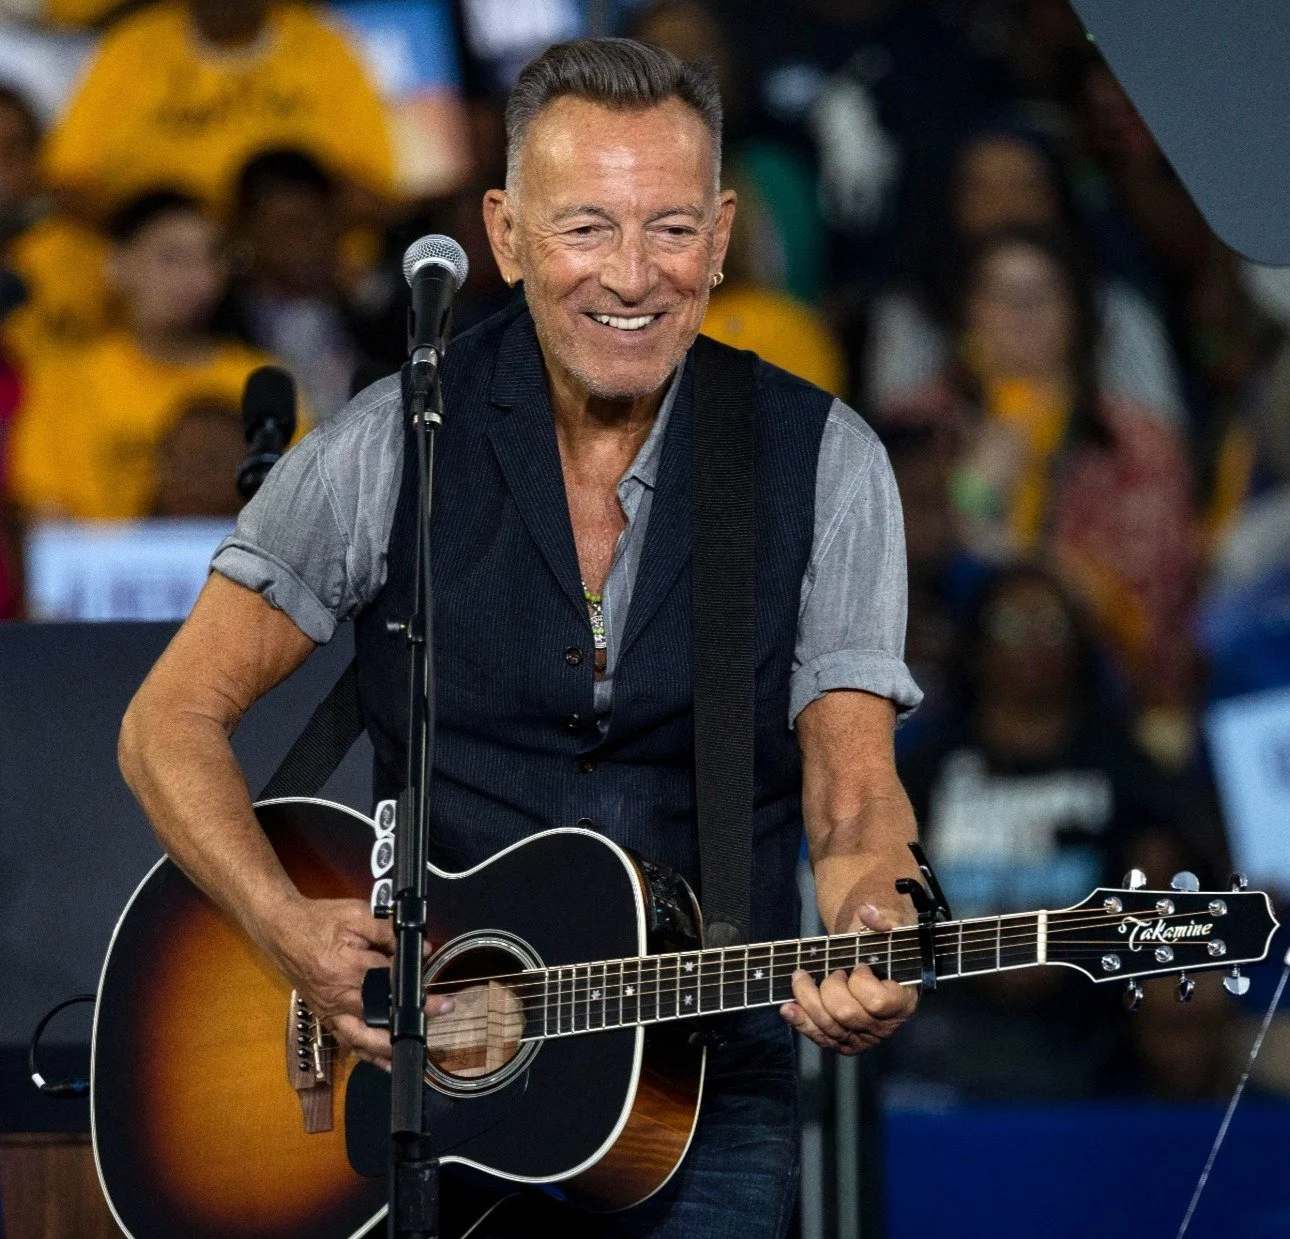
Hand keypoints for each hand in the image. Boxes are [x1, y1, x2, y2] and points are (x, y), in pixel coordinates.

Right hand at [266, 897, 454, 1069]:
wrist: (279, 928)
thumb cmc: (317, 919)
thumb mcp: (355, 914)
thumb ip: (388, 932)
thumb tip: (419, 949)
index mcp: (348, 968)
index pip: (391, 983)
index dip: (416, 988)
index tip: (438, 997)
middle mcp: (338, 996)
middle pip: (380, 1017)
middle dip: (410, 1022)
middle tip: (435, 1018)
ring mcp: (328, 1009)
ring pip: (361, 1039)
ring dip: (387, 1048)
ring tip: (411, 1050)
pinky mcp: (322, 1015)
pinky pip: (345, 1040)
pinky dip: (364, 1052)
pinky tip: (381, 1060)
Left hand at [779, 903, 916, 1054]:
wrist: (876, 964)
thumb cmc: (885, 947)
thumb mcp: (891, 928)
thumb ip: (884, 919)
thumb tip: (867, 912)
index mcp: (902, 1002)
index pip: (877, 1002)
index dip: (861, 982)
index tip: (859, 965)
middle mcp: (883, 1026)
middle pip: (847, 1015)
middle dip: (830, 988)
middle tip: (832, 971)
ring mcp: (862, 1037)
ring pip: (829, 1027)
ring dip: (808, 999)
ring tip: (800, 977)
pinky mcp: (842, 1041)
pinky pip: (819, 1037)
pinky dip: (800, 1021)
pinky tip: (787, 1007)